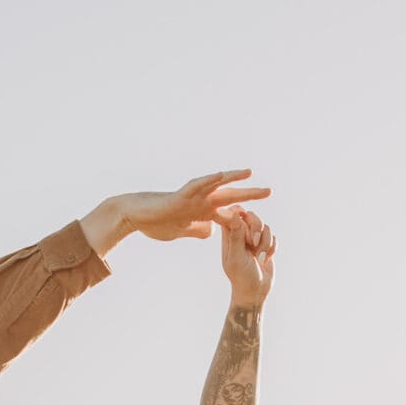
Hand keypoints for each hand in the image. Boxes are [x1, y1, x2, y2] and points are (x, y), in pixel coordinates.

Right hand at [81, 170, 269, 256]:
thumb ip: (197, 229)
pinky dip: (209, 180)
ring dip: (233, 178)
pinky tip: (221, 175)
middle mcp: (200, 201)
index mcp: (203, 212)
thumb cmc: (156, 222)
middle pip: (230, 196)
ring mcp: (191, 196)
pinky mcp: (179, 195)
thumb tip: (211, 231)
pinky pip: (196, 185)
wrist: (135, 217)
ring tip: (250, 173)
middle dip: (249, 195)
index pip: (229, 214)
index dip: (244, 221)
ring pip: (216, 185)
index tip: (261, 227)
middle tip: (269, 191)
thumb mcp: (182, 231)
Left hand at [221, 207, 274, 309]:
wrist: (255, 292)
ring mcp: (253, 240)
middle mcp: (241, 235)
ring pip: (264, 226)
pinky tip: (265, 259)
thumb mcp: (237, 257)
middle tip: (252, 243)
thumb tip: (234, 214)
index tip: (244, 223)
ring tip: (258, 257)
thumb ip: (236, 236)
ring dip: (265, 242)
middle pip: (251, 216)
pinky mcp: (265, 245)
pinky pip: (273, 236)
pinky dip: (272, 247)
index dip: (240, 214)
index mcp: (228, 236)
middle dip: (256, 228)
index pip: (232, 213)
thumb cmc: (242, 277)